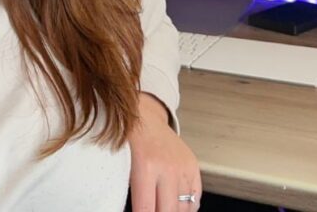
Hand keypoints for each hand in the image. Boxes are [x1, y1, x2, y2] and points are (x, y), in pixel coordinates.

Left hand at [127, 93, 201, 211]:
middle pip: (168, 211)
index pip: (146, 209)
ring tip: (161, 206)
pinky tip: (174, 205)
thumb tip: (132, 206)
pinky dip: (186, 207)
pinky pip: (195, 199)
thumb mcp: (120, 160)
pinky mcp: (193, 166)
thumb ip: (129, 187)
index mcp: (146, 166)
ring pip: (184, 209)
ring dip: (171, 210)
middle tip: (150, 210)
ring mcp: (183, 167)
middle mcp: (168, 168)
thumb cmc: (129, 137)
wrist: (145, 114)